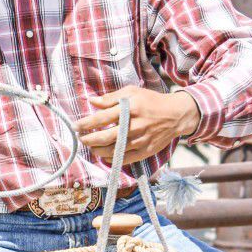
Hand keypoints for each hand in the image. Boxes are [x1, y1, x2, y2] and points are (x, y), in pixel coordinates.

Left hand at [76, 88, 200, 166]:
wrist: (176, 115)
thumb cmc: (151, 101)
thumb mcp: (132, 92)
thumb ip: (111, 98)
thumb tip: (92, 101)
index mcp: (129, 109)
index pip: (102, 118)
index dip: (86, 124)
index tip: (75, 126)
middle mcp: (134, 126)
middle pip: (105, 137)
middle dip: (89, 139)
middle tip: (81, 139)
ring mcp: (140, 141)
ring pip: (113, 150)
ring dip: (98, 150)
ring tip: (91, 147)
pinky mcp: (145, 152)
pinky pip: (124, 159)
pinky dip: (112, 159)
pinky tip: (105, 155)